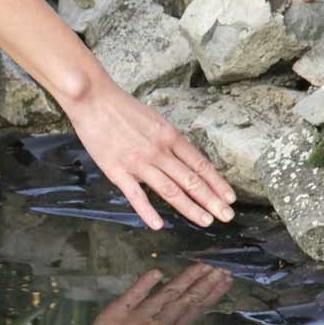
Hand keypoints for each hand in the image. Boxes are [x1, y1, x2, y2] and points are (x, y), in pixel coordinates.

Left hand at [58, 264, 233, 324]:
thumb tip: (183, 299)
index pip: (194, 311)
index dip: (211, 294)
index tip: (224, 278)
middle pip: (185, 301)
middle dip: (205, 284)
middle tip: (222, 268)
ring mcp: (137, 321)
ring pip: (166, 296)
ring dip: (185, 280)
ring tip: (202, 267)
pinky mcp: (115, 315)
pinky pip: (133, 296)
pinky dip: (145, 284)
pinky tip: (158, 271)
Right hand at [65, 79, 235, 229]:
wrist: (94, 99)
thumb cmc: (122, 108)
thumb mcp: (155, 120)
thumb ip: (169, 141)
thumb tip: (186, 159)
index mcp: (170, 136)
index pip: (200, 164)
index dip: (217, 183)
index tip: (230, 197)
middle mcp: (159, 151)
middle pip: (191, 180)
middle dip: (212, 200)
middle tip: (227, 216)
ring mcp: (138, 162)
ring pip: (170, 190)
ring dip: (190, 208)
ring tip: (206, 221)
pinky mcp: (117, 171)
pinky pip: (135, 195)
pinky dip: (147, 212)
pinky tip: (158, 225)